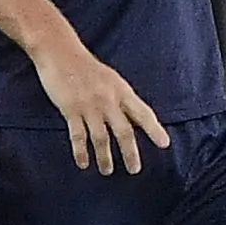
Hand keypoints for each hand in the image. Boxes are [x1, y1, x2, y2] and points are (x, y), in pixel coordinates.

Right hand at [33, 37, 169, 173]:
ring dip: (105, 157)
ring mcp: (89, 106)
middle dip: (130, 152)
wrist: (60, 53)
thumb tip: (136, 118)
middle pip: (124, 131)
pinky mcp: (70, 109)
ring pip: (101, 138)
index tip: (165, 144)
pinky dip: (81, 151)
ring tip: (108, 171)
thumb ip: (122, 99)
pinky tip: (83, 163)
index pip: (143, 114)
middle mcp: (109, 101)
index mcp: (122, 92)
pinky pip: (78, 135)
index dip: (154, 129)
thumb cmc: (87, 67)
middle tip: (135, 170)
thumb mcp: (112, 80)